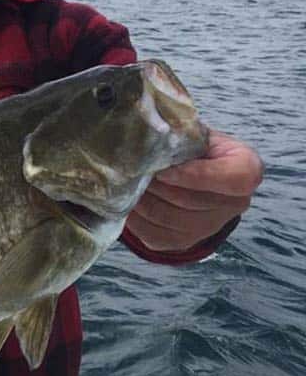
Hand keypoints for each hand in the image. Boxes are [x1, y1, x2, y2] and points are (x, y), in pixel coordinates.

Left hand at [126, 129, 262, 251]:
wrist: (190, 174)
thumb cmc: (192, 147)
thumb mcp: (194, 133)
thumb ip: (181, 135)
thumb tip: (151, 140)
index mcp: (247, 170)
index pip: (234, 179)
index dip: (196, 176)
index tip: (164, 170)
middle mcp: (235, 203)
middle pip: (191, 200)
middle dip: (157, 184)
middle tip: (132, 170)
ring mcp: (210, 227)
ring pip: (168, 217)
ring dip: (142, 199)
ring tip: (127, 183)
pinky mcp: (182, 241)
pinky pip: (153, 233)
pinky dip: (134, 216)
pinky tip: (127, 199)